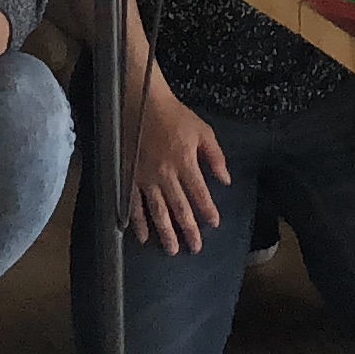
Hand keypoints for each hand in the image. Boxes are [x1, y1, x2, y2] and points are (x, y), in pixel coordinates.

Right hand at [130, 86, 228, 252]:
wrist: (142, 103)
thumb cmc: (175, 116)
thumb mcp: (203, 130)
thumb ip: (215, 156)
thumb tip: (225, 180)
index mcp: (186, 162)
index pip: (200, 194)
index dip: (207, 211)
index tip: (213, 224)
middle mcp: (166, 174)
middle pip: (179, 208)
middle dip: (188, 230)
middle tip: (194, 248)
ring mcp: (145, 178)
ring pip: (157, 211)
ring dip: (165, 232)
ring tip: (172, 250)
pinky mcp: (129, 177)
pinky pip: (134, 204)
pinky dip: (138, 222)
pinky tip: (142, 236)